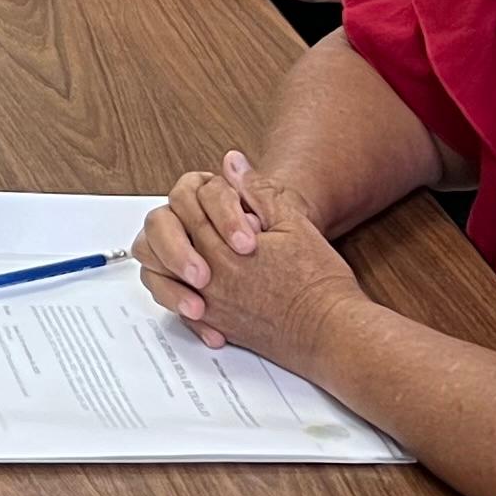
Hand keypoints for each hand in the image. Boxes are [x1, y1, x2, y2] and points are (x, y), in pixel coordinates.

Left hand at [133, 154, 362, 371]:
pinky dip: (180, 292)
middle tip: (198, 218)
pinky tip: (196, 282)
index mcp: (224, 250)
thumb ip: (257, 191)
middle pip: (168, 242)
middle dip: (181, 225)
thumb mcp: (293, 222)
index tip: (215, 196)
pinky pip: (179, 308)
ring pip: (164, 275)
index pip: (189, 211)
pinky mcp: (218, 326)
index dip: (201, 200)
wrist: (331, 332)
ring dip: (171, 258)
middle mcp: (210, 280)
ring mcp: (211, 306)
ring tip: (189, 248)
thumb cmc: (318, 281)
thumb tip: (232, 164)